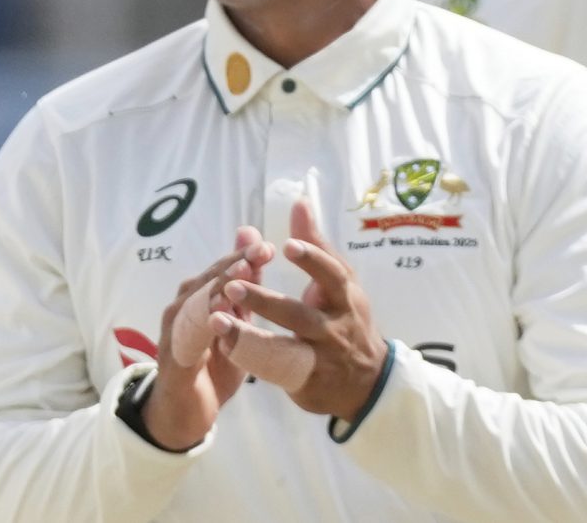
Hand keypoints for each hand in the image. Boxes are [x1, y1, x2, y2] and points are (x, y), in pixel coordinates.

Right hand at [141, 226, 274, 451]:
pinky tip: (221, 315)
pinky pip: (189, 336)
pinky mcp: (173, 355)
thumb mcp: (234, 331)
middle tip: (259, 250)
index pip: (221, 272)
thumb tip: (256, 259)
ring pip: (196, 301)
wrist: (185, 413)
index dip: (242, 257)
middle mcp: (181, 308)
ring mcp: (174, 330)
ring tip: (242, 274)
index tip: (267, 245)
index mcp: (197, 300)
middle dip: (234, 263)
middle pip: (208, 279)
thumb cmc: (212, 369)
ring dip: (218, 285)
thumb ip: (243, 298)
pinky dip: (204, 323)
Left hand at [212, 199, 389, 419]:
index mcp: (344, 298)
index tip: (287, 245)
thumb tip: (299, 202)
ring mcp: (320, 360)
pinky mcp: (305, 383)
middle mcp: (334, 329)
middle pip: (299, 316)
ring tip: (217, 322)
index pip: (331, 275)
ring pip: (283, 351)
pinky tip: (223, 345)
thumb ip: (315, 246)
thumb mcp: (339, 283)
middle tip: (230, 286)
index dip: (312, 260)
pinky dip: (249, 359)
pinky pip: (274, 372)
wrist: (370, 383)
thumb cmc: (346, 319)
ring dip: (248, 338)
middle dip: (264, 302)